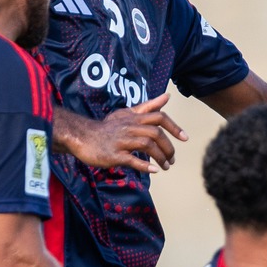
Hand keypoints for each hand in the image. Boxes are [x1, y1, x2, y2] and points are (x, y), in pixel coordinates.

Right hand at [57, 97, 186, 172]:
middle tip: (173, 159)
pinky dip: (144, 166)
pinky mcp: (113, 154)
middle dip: (168, 147)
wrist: (81, 136)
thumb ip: (148, 106)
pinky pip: (131, 159)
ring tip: (166, 166)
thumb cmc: (107, 127)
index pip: (159, 117)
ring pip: (146, 145)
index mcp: (134, 117)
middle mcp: (129, 127)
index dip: (174, 127)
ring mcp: (121, 141)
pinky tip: (154, 170)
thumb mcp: (127, 113)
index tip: (185, 138)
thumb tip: (167, 96)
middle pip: (156, 133)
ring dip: (160, 157)